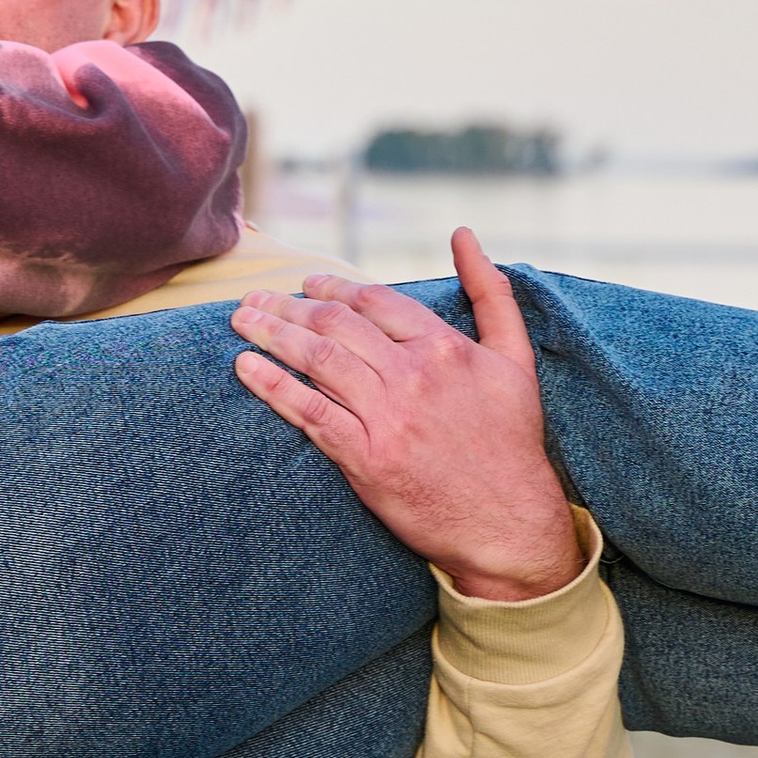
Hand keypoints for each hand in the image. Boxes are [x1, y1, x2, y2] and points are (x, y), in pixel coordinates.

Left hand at [231, 227, 583, 601]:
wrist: (508, 523)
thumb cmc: (512, 441)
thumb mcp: (516, 358)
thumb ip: (491, 293)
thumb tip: (464, 234)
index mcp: (444, 346)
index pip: (374, 300)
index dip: (333, 287)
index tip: (307, 284)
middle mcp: (412, 375)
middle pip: (336, 323)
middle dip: (289, 304)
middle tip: (257, 297)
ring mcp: (386, 416)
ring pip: (316, 358)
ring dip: (271, 332)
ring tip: (242, 319)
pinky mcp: (365, 457)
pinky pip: (308, 411)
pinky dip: (272, 384)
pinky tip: (246, 367)